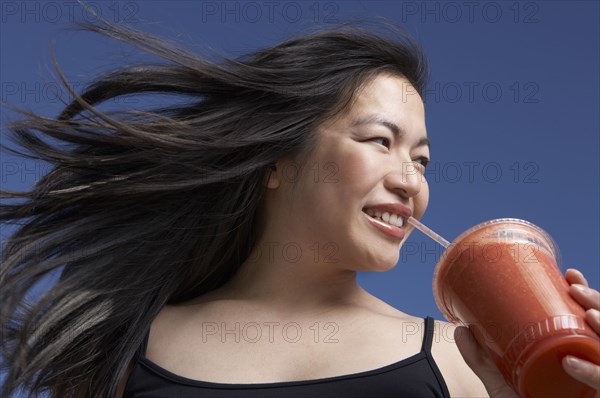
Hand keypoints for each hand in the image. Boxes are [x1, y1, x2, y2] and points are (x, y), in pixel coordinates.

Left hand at [454, 267, 599, 397]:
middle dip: (597, 302)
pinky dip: (592, 372)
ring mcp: (593, 380)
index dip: (587, 296)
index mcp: (572, 351)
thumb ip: (480, 358)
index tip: (569, 275)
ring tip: (586, 314)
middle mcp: (587, 362)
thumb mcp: (500, 380)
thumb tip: (459, 329)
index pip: (588, 318)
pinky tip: (569, 362)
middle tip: (574, 289)